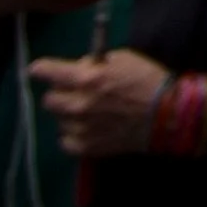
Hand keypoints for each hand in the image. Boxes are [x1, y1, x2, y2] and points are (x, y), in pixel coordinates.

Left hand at [28, 46, 169, 156]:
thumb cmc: (148, 81)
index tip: (38, 70)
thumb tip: (79, 68)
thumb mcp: (123, 59)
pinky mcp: (86, 147)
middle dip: (60, 93)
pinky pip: (65, 141)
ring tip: (89, 113)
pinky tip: (88, 129)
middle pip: (49, 99)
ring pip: (59, 120)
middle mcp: (77, 104)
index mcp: (86, 78)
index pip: (46, 71)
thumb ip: (95, 63)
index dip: (40, 69)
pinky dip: (73, 135)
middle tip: (75, 93)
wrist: (168, 116)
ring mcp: (80, 128)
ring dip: (69, 115)